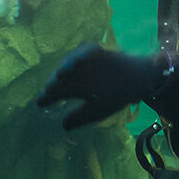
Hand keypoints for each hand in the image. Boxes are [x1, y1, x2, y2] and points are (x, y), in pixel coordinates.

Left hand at [36, 44, 171, 129]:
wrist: (138, 80)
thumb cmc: (117, 97)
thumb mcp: (98, 111)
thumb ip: (81, 117)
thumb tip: (64, 127)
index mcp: (75, 89)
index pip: (57, 93)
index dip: (47, 98)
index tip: (40, 104)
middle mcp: (76, 74)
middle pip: (61, 78)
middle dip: (55, 83)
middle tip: (49, 90)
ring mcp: (85, 61)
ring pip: (70, 64)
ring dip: (65, 69)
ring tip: (61, 76)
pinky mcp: (95, 51)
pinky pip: (84, 52)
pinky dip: (78, 57)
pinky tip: (73, 65)